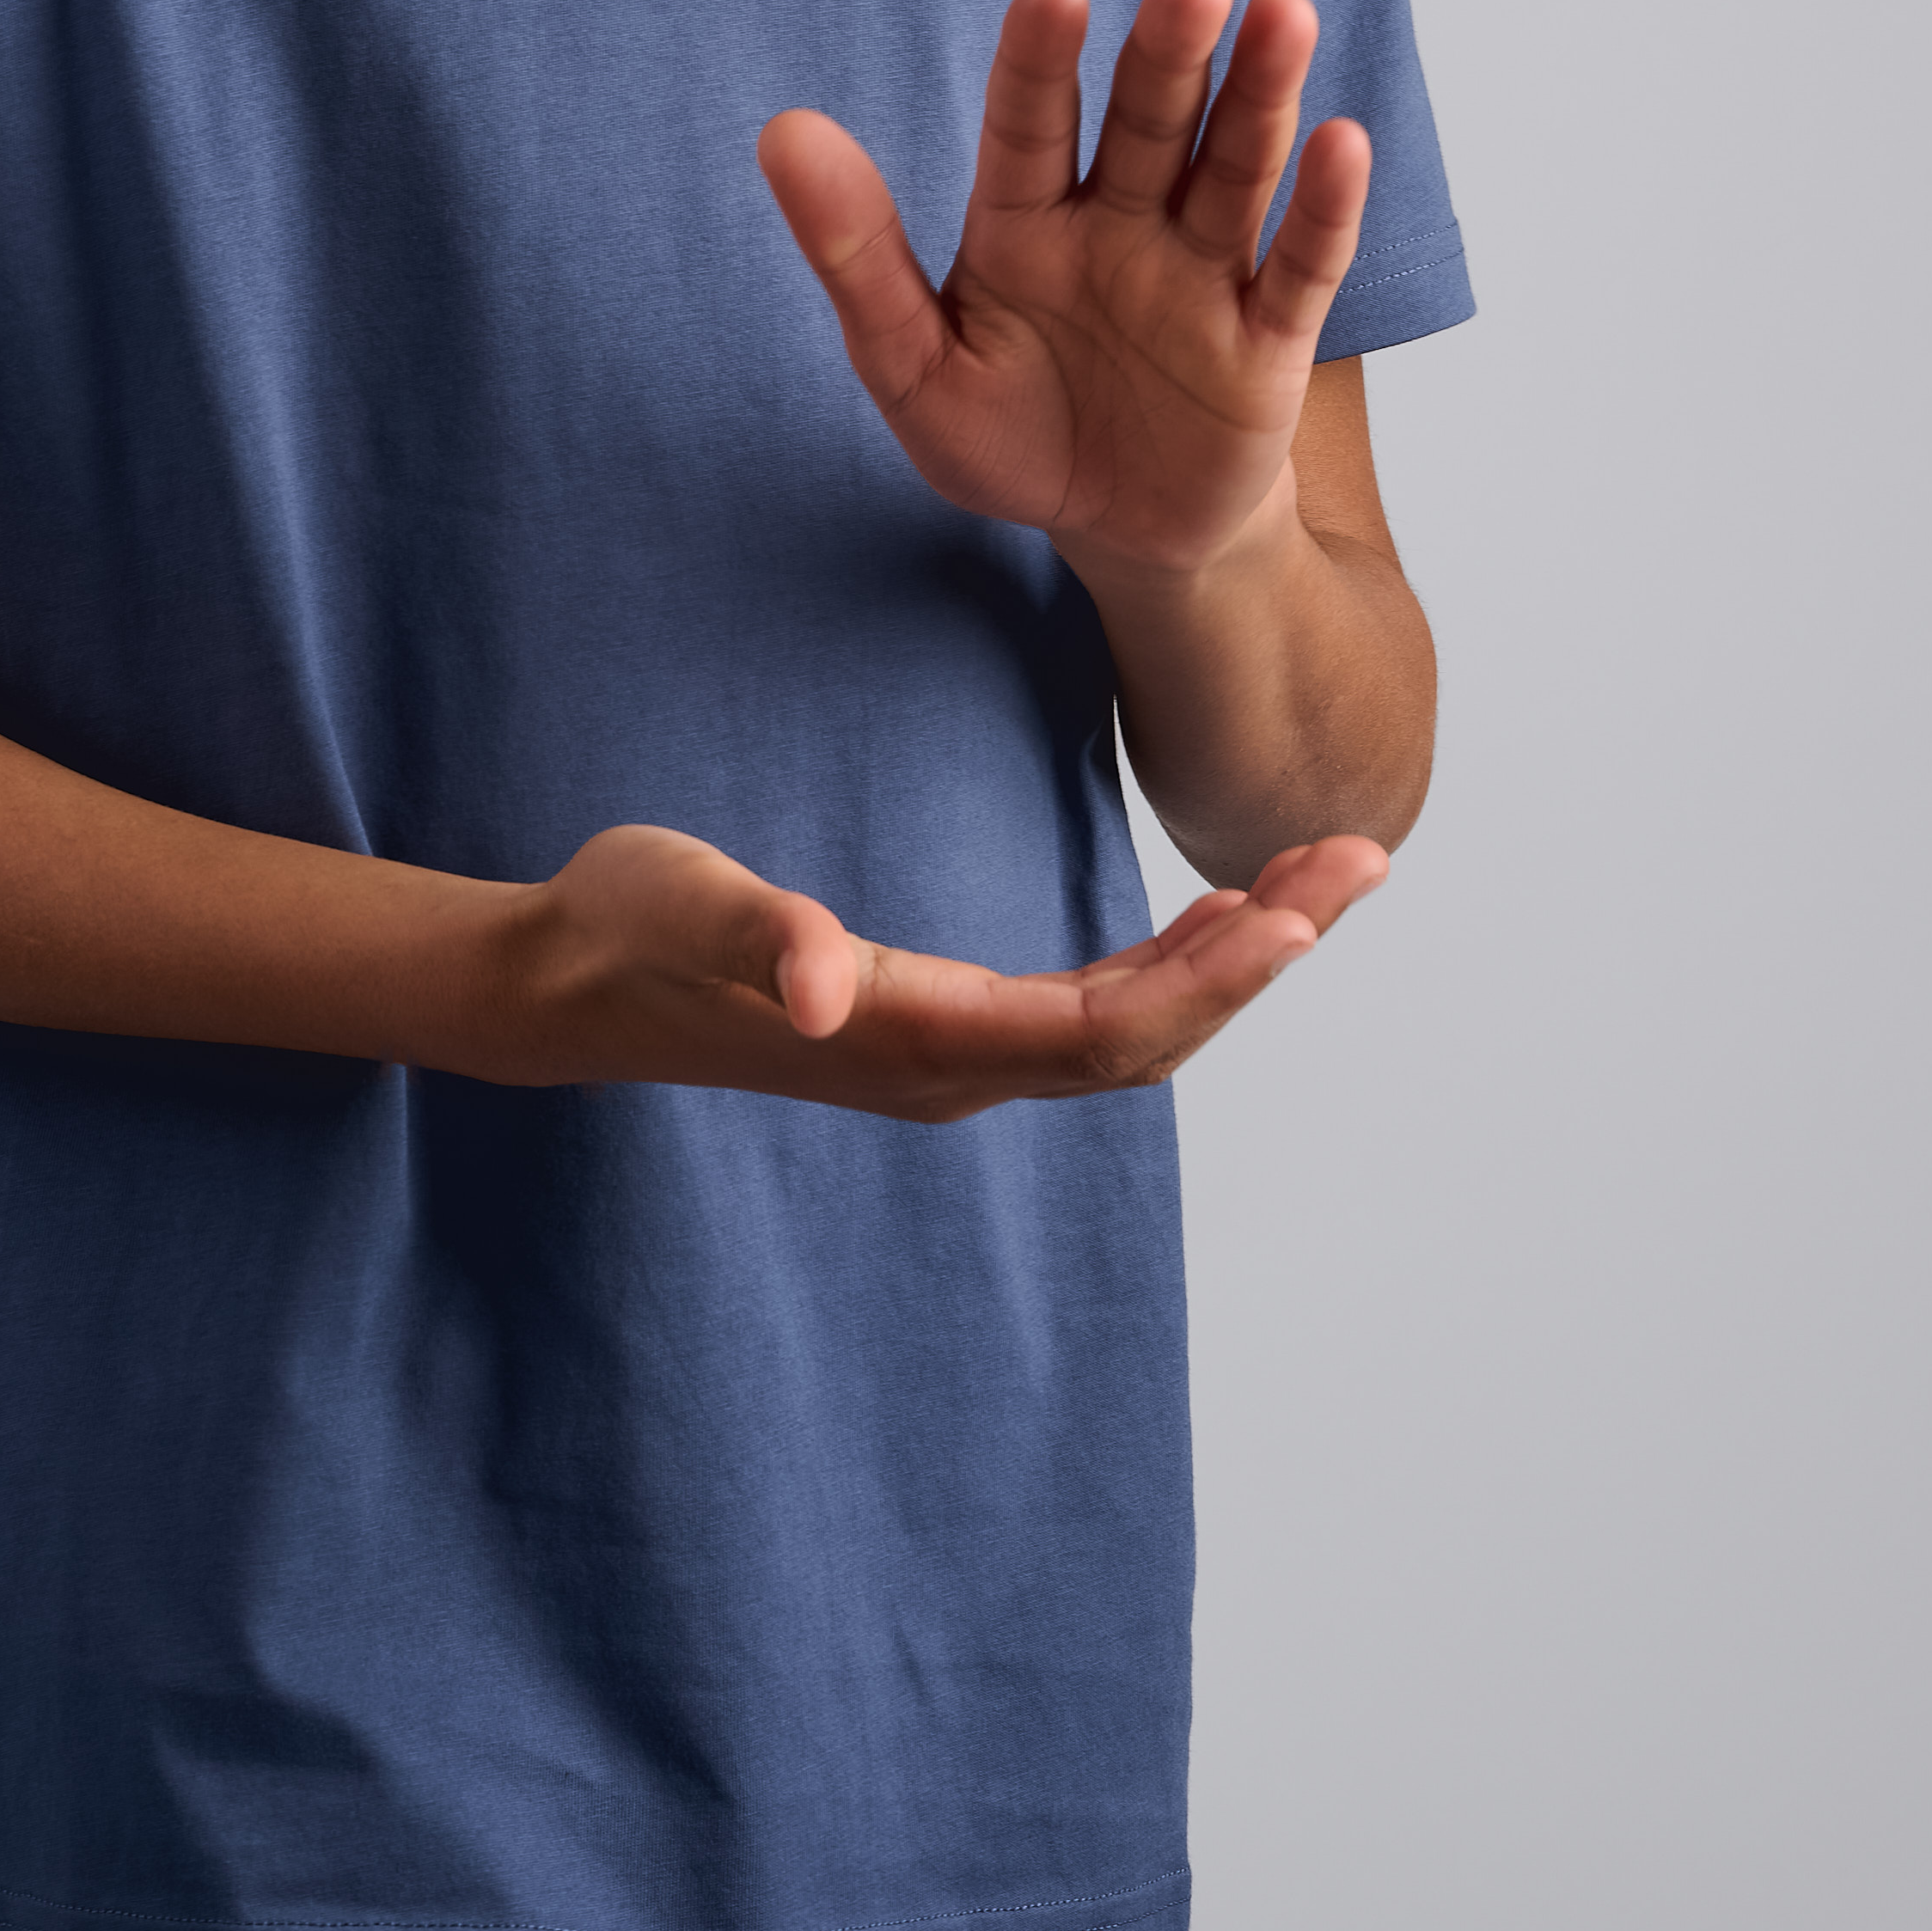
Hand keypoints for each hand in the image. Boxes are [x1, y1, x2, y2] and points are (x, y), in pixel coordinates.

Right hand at [482, 818, 1385, 1117]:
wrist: (571, 980)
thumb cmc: (625, 926)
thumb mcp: (678, 904)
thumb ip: (754, 937)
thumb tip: (819, 985)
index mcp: (911, 1040)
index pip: (1105, 1029)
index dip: (1214, 976)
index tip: (1305, 907)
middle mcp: (949, 1069)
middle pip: (1146, 1037)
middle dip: (1261, 958)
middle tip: (1359, 861)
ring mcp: (949, 1058)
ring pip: (1129, 1031)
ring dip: (1232, 963)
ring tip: (1321, 880)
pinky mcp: (940, 1030)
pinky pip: (1091, 1016)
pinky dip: (1172, 966)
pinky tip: (1218, 919)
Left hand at [757, 0, 1368, 586]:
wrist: (1120, 537)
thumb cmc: (1009, 438)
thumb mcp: (912, 365)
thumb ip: (853, 256)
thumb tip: (780, 130)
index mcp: (1025, 221)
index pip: (1030, 126)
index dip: (1041, 62)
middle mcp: (1121, 225)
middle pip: (1149, 125)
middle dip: (1170, 57)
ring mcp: (1200, 275)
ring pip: (1232, 171)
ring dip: (1260, 99)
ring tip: (1281, 16)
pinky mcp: (1269, 340)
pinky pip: (1300, 267)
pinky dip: (1322, 209)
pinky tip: (1339, 143)